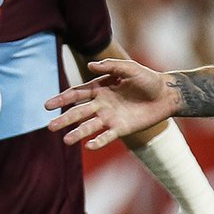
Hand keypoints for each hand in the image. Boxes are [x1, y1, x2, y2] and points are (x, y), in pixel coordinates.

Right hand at [46, 59, 177, 149]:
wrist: (166, 95)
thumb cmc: (147, 79)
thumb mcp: (130, 68)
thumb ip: (111, 66)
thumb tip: (90, 66)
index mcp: (100, 89)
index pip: (77, 94)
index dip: (62, 99)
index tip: (47, 105)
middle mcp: (102, 105)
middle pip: (79, 113)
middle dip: (64, 119)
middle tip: (49, 126)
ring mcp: (110, 118)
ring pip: (90, 126)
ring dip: (77, 133)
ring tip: (65, 140)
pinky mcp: (121, 129)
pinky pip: (108, 137)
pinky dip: (99, 142)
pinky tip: (89, 147)